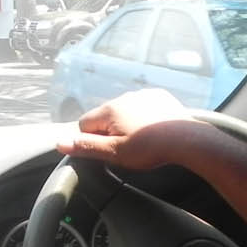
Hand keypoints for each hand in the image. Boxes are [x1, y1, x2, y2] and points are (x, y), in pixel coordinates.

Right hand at [55, 89, 195, 169]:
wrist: (187, 139)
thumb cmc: (149, 148)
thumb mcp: (114, 152)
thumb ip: (86, 147)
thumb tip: (59, 142)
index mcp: (110, 109)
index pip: (84, 124)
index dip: (91, 140)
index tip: (107, 151)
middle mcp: (124, 97)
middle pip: (104, 116)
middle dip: (109, 132)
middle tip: (126, 149)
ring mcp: (144, 94)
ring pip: (124, 111)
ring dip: (127, 124)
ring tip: (143, 141)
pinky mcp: (160, 96)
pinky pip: (143, 106)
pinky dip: (144, 117)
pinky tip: (154, 130)